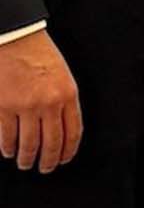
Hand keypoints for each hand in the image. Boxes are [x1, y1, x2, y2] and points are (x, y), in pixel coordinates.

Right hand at [0, 30, 80, 172]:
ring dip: (26, 158)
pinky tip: (8, 151)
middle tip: (44, 168)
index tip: (64, 160)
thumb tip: (61, 128)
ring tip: (25, 163)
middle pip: (51, 143)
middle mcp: (49, 103)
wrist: (16, 39)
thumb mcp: (62, 75)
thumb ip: (63, 100)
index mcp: (68, 93)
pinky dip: (7, 148)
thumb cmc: (39, 55)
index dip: (68, 150)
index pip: (73, 131)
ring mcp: (26, 107)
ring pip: (28, 145)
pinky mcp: (4, 108)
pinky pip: (7, 138)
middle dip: (48, 160)